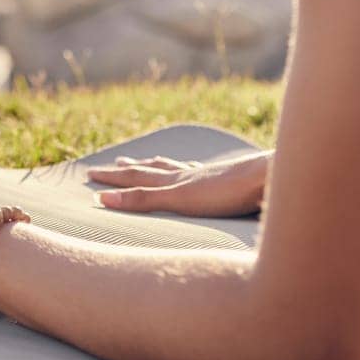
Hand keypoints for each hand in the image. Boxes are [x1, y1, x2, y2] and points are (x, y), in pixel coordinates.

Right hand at [86, 150, 269, 215]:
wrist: (268, 178)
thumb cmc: (226, 194)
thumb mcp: (179, 201)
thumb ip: (143, 201)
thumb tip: (104, 201)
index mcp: (173, 182)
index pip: (135, 178)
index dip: (112, 178)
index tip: (91, 173)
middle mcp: (186, 175)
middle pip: (149, 169)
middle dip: (126, 169)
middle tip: (110, 162)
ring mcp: (206, 175)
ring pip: (173, 167)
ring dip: (154, 164)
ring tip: (145, 158)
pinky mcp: (225, 179)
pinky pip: (198, 171)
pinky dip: (187, 168)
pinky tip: (193, 167)